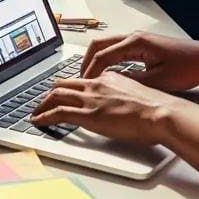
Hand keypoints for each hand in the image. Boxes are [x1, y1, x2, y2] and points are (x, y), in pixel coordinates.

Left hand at [30, 72, 191, 144]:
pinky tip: (38, 121)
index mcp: (108, 78)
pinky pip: (58, 113)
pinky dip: (44, 116)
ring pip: (56, 95)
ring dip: (42, 104)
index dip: (68, 86)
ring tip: (36, 111)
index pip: (81, 79)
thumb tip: (122, 103)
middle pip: (63, 84)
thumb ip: (124, 94)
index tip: (63, 91)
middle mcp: (95, 84)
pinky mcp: (87, 115)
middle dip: (50, 92)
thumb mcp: (138, 93)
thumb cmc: (158, 108)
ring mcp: (90, 99)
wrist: (162, 113)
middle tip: (43, 100)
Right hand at [81, 31, 198, 90]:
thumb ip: (134, 82)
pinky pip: (116, 50)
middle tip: (81, 79)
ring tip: (90, 78)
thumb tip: (113, 86)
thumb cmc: (189, 67)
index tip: (84, 83)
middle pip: (99, 45)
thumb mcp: (160, 80)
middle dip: (87, 61)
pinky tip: (108, 74)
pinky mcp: (142, 46)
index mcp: (136, 43)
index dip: (91, 70)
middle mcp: (133, 37)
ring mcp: (137, 40)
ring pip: (106, 46)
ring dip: (96, 60)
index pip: (103, 54)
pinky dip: (107, 60)